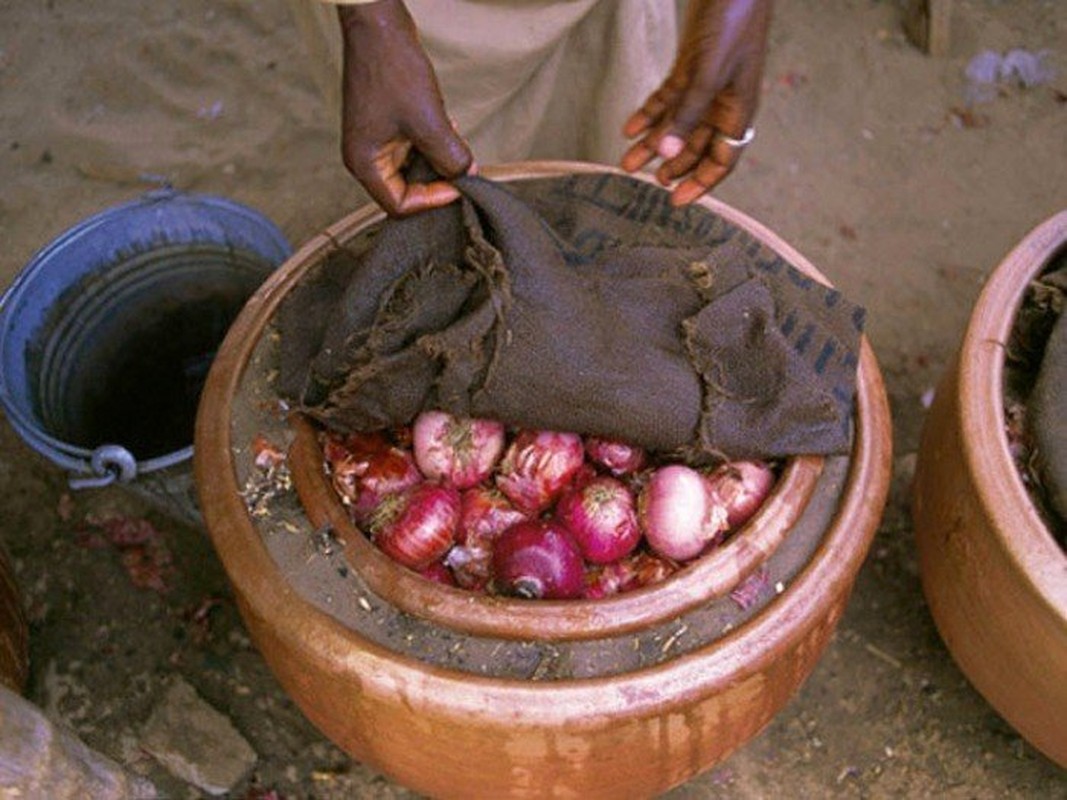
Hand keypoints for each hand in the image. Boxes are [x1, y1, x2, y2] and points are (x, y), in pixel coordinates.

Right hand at [337, 0, 473, 215]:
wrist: (379, 25)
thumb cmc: (394, 69)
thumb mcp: (429, 121)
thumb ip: (450, 156)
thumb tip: (468, 175)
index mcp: (364, 163)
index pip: (400, 205)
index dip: (433, 201)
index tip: (459, 186)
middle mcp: (365, 156)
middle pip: (406, 189)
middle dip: (437, 179)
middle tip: (462, 166)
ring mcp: (374, 140)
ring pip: (413, 168)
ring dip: (438, 159)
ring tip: (455, 140)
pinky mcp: (386, 124)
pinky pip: (413, 147)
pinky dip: (432, 143)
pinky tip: (448, 127)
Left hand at [621, 0, 771, 205]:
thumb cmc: (733, 21)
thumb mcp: (710, 73)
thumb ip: (688, 113)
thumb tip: (667, 154)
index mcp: (739, 110)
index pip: (723, 159)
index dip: (702, 182)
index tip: (676, 200)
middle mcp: (722, 103)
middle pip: (696, 146)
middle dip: (672, 165)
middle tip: (648, 182)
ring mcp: (706, 85)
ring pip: (677, 124)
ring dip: (653, 144)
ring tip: (627, 163)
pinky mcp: (690, 66)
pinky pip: (667, 99)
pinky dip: (649, 114)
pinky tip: (630, 129)